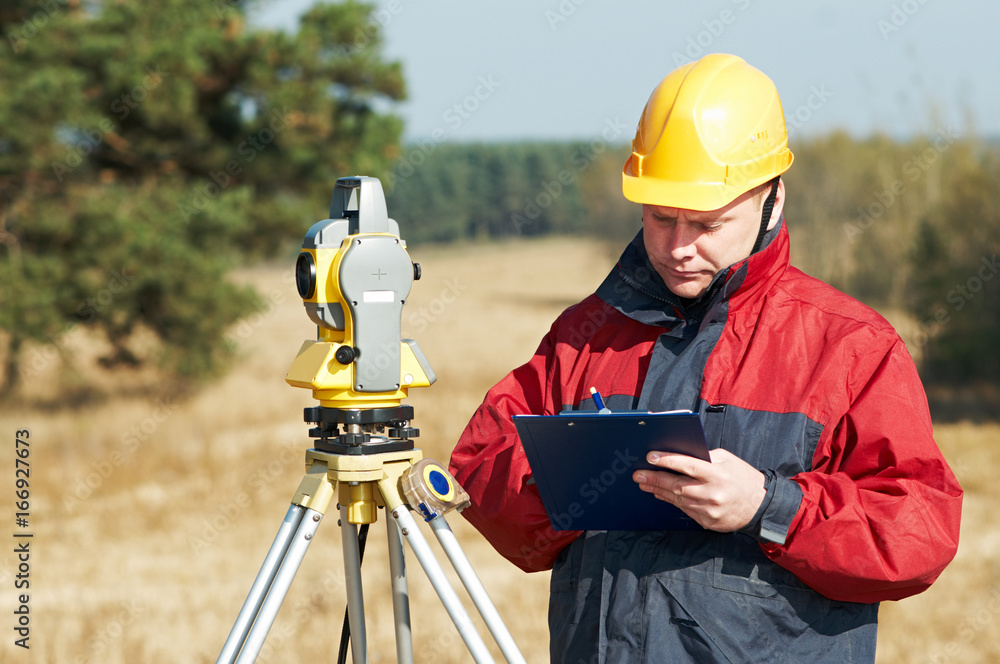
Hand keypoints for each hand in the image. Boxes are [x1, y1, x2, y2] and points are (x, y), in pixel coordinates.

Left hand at [632, 448, 765, 531]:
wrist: (761, 506)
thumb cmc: (742, 477)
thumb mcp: (727, 460)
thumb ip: (704, 458)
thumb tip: (678, 456)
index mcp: (718, 474)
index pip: (688, 465)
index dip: (667, 460)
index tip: (650, 457)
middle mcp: (713, 494)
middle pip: (678, 486)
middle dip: (655, 479)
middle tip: (638, 474)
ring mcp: (710, 510)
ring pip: (678, 499)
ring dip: (659, 491)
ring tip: (645, 483)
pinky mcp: (708, 522)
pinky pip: (685, 510)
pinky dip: (671, 501)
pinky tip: (660, 494)